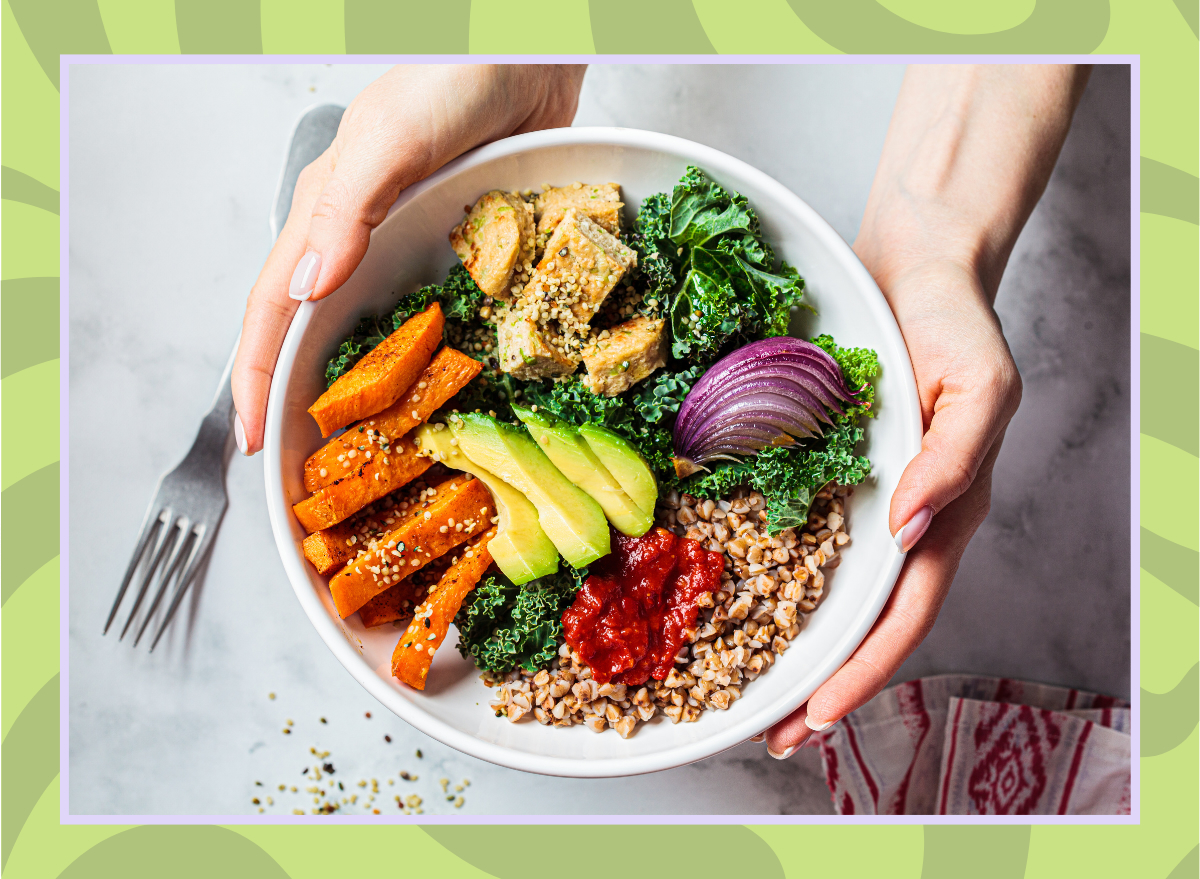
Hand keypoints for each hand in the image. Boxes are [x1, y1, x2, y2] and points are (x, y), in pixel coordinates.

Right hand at [232, 64, 585, 453]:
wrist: (526, 49)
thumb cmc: (450, 74)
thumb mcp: (388, 139)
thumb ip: (345, 210)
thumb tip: (307, 292)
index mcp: (326, 215)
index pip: (276, 312)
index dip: (258, 379)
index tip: (255, 446)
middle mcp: (361, 239)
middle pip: (319, 335)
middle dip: (308, 401)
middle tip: (311, 471)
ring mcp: (411, 247)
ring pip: (377, 333)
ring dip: (371, 391)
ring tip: (376, 452)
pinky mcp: (461, 247)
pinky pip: (436, 316)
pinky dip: (430, 359)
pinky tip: (446, 393)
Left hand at [764, 64, 1089, 758]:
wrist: (915, 260)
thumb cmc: (956, 320)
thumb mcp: (979, 384)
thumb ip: (954, 458)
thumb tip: (913, 531)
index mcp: (943, 509)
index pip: (904, 612)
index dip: (862, 671)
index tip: (813, 717)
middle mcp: (899, 515)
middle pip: (860, 619)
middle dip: (818, 682)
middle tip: (766, 733)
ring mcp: (861, 495)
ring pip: (825, 586)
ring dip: (789, 642)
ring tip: (740, 687)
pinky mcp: (824, 465)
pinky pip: (795, 529)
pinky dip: (767, 570)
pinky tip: (724, 590)